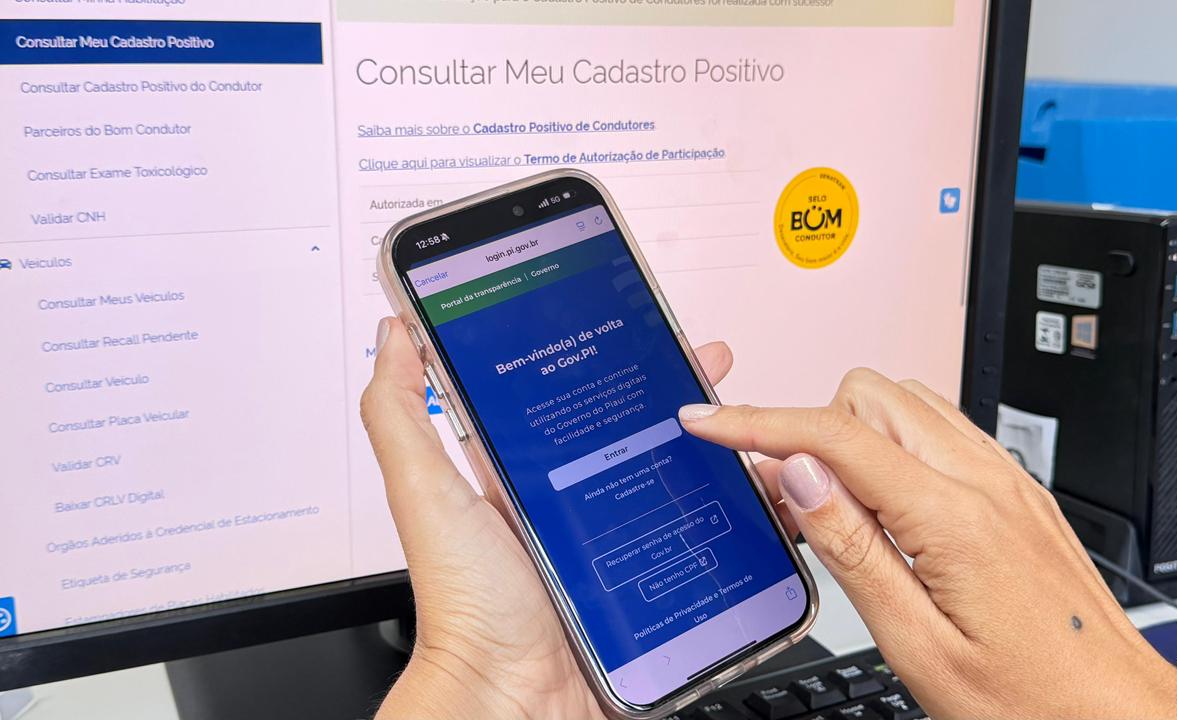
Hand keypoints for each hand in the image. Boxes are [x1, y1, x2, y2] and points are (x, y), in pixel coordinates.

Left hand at [360, 318, 736, 719]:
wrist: (514, 704)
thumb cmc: (467, 607)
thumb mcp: (426, 495)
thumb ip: (400, 414)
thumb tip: (393, 335)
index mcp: (524, 476)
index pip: (575, 398)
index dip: (610, 356)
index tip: (638, 323)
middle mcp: (574, 505)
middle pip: (639, 434)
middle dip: (678, 394)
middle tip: (706, 365)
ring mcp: (618, 545)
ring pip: (680, 484)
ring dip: (719, 453)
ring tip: (749, 425)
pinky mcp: (652, 586)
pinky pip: (703, 544)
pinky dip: (736, 519)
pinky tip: (764, 498)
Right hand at [678, 369, 1176, 719]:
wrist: (1117, 714)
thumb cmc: (1029, 700)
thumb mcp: (918, 646)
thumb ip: (852, 549)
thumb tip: (797, 472)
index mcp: (954, 518)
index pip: (834, 436)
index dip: (757, 423)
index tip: (708, 422)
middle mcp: (984, 481)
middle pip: (867, 397)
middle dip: (810, 430)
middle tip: (783, 494)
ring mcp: (1004, 479)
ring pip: (903, 403)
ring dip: (851, 435)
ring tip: (834, 508)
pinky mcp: (1014, 490)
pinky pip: (940, 429)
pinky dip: (892, 446)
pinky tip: (883, 505)